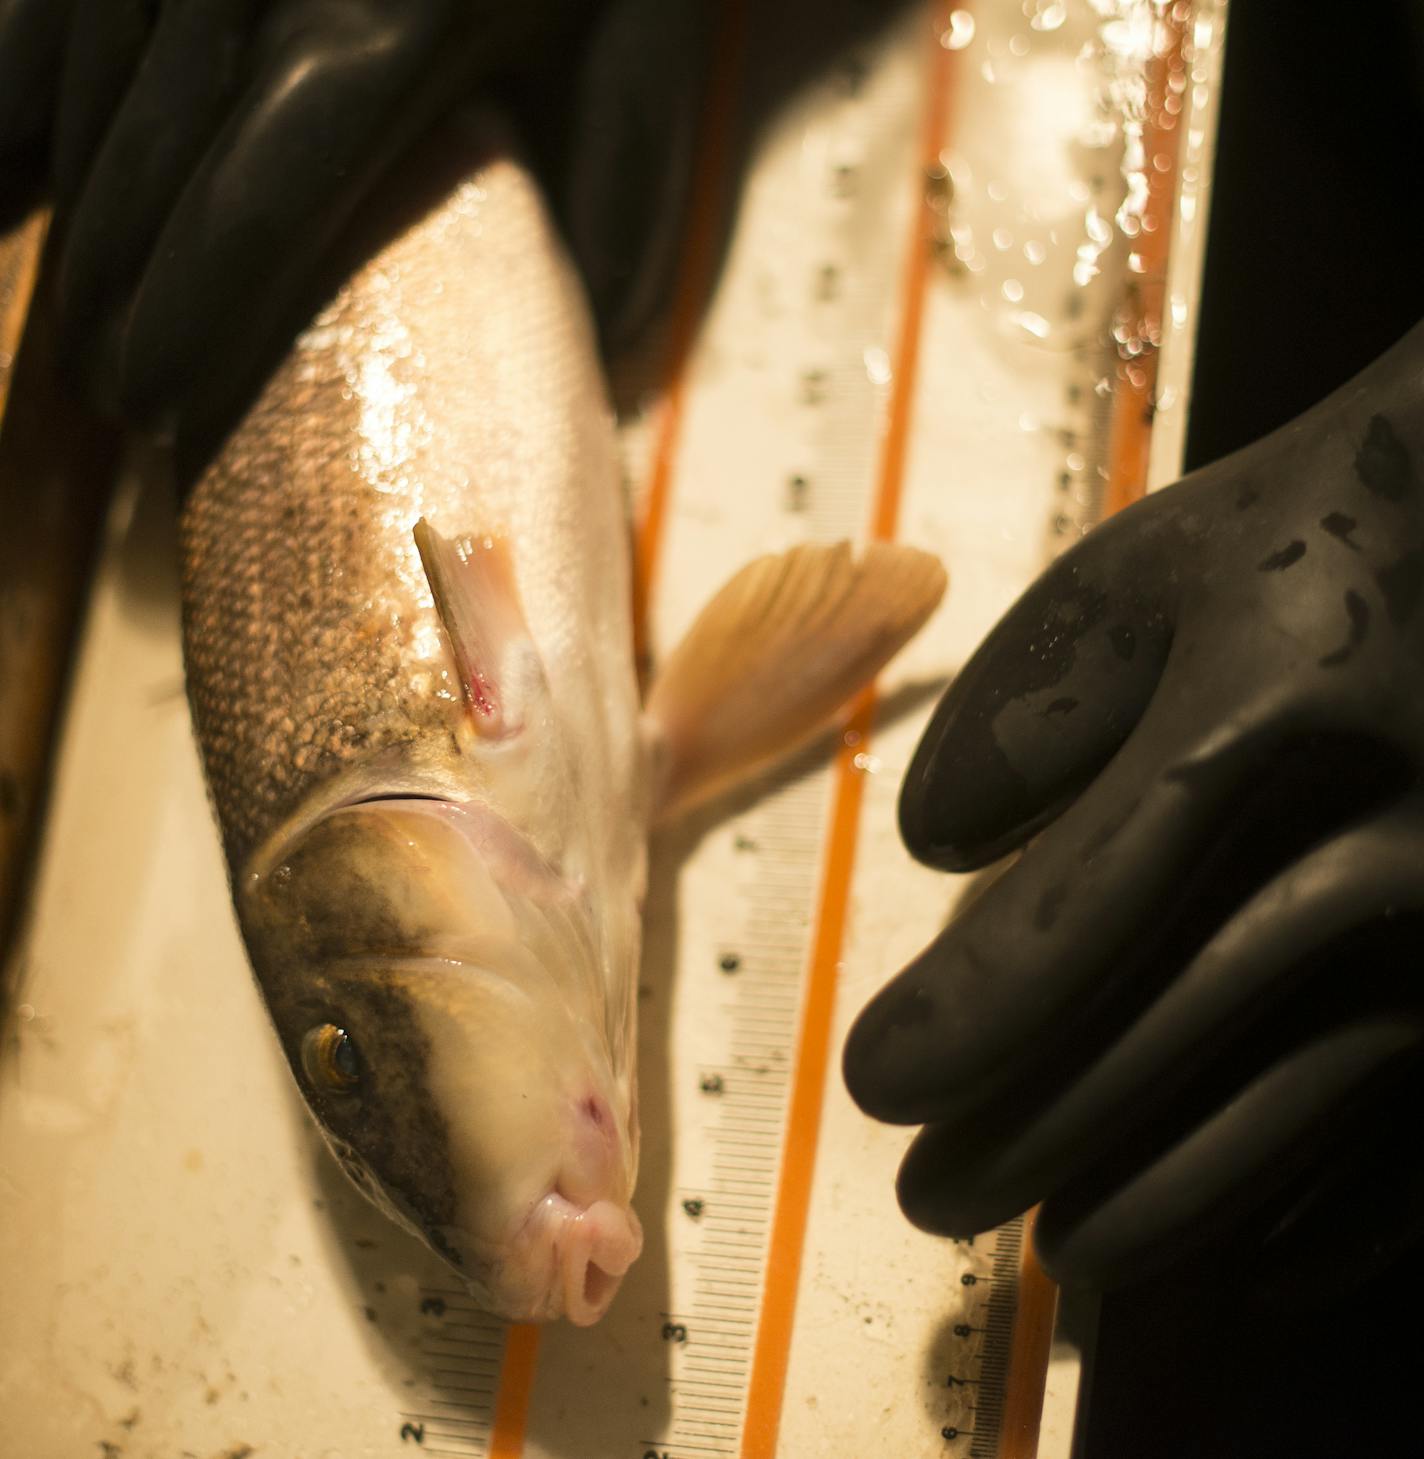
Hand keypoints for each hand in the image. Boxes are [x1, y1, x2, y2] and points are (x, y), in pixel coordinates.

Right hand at [0, 0, 601, 435]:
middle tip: (102, 388)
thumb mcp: (640, 24)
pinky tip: (18, 162)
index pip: (254, 217)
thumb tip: (615, 347)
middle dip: (113, 291)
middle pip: (148, 167)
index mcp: (385, 32)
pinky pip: (52, 3)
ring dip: (66, 206)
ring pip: (86, 82)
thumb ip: (627, 181)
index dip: (191, 321)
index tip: (152, 404)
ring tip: (62, 314)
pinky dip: (31, 89)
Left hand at [844, 319, 1423, 1289]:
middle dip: (1033, 1135)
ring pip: (1292, 1109)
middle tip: (937, 1196)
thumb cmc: (1330, 530)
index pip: (1082, 906)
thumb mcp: (1163, 568)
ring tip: (1067, 1248)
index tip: (880, 1082)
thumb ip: (1036, 696)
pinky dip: (1326, 1203)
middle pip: (1169, 1034)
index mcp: (1266, 710)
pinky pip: (1418, 1127)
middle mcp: (1381, 834)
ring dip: (1162, 1198)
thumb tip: (939, 845)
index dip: (969, 1016)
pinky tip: (1254, 1246)